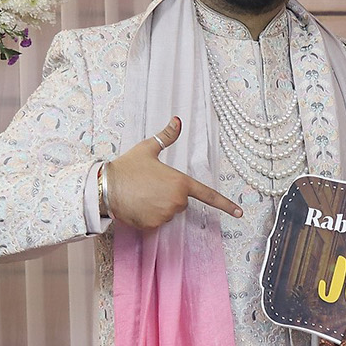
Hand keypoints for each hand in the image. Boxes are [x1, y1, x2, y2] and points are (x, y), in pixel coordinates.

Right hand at [105, 116, 242, 229]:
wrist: (106, 187)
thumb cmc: (127, 167)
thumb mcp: (148, 149)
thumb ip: (166, 137)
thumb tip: (177, 120)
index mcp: (180, 182)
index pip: (208, 195)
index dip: (226, 205)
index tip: (240, 213)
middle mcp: (176, 201)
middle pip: (180, 201)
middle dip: (168, 195)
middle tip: (149, 185)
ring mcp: (165, 215)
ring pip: (168, 212)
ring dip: (158, 206)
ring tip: (141, 194)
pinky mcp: (153, 226)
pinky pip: (156, 222)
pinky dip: (148, 216)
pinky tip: (137, 205)